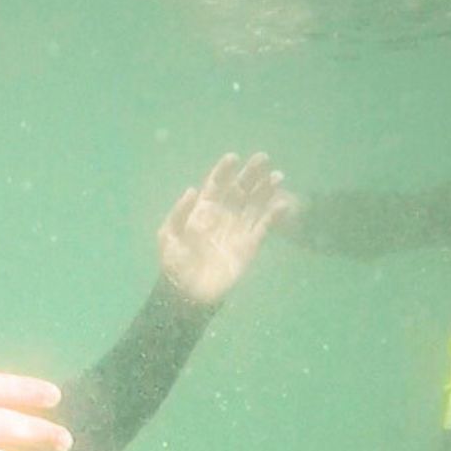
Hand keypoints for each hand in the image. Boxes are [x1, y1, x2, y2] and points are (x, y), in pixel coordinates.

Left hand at [158, 152, 297, 304]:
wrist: (189, 292)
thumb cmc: (174, 263)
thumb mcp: (168, 237)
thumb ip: (179, 213)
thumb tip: (191, 189)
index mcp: (202, 209)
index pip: (215, 184)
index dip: (224, 170)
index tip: (233, 158)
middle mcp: (223, 214)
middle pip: (239, 189)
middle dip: (251, 173)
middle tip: (263, 158)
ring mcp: (237, 228)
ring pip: (254, 203)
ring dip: (266, 189)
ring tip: (278, 175)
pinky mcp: (250, 244)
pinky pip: (264, 226)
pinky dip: (273, 215)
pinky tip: (282, 203)